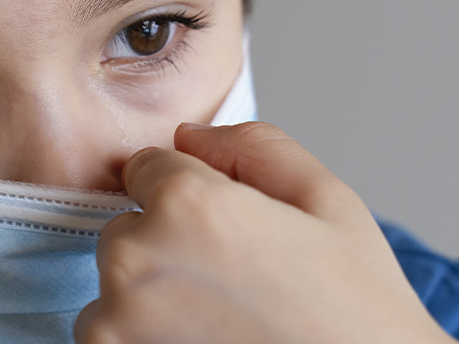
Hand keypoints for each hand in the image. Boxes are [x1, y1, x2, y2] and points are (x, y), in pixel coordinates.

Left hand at [75, 122, 455, 343]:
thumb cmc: (352, 312)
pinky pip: (105, 332)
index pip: (144, 167)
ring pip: (113, 284)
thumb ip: (253, 147)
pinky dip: (138, 336)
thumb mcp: (327, 202)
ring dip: (148, 296)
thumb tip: (188, 136)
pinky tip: (196, 342)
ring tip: (218, 321)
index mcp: (186, 204)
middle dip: (165, 243)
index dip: (188, 192)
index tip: (226, 231)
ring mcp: (115, 321)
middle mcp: (137, 258)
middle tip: (231, 282)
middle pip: (127, 226)